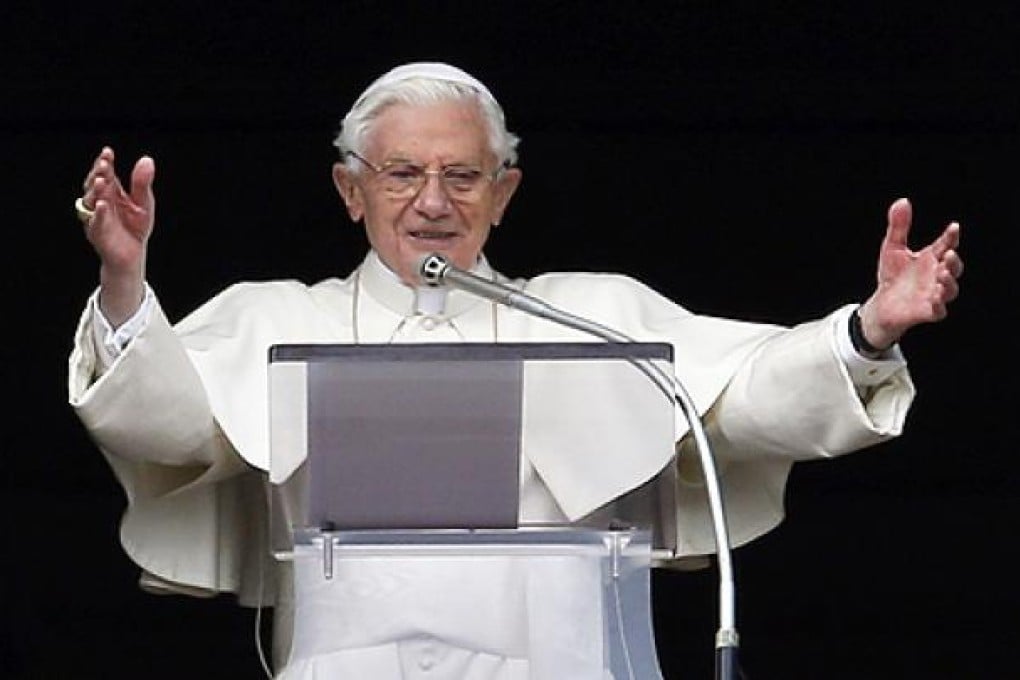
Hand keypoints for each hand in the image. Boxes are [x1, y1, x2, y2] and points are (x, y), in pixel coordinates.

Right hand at [79, 147, 155, 324]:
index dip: (104, 162)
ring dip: (95, 190)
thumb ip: (142, 183)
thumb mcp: (144, 203)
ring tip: (103, 180)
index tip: (108, 152)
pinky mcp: (97, 233)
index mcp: (111, 192)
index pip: (105, 173)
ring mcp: (96, 217)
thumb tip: (146, 160)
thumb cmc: (135, 227)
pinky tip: (103, 204)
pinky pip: (96, 222)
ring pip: (90, 201)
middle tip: (104, 164)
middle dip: (98, 174)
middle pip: (94, 184)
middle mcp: (100, 202)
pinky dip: (99, 213)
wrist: (132, 254)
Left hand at [858, 197, 963, 348]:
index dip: (951, 236)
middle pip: (954, 267)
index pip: (946, 244)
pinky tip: (935, 298)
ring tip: (943, 273)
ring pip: (951, 290)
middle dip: (954, 261)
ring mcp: (935, 294)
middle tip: (949, 254)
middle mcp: (937, 275)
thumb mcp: (892, 248)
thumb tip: (902, 200)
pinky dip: (939, 305)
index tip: (953, 228)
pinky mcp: (928, 312)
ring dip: (950, 282)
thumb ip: (898, 226)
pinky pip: (939, 311)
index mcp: (932, 258)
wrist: (881, 304)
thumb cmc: (892, 275)